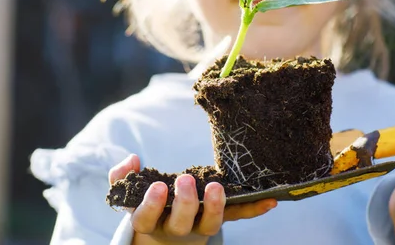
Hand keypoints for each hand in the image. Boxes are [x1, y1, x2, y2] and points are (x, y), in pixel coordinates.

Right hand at [109, 155, 276, 244]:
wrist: (167, 234)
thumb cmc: (149, 204)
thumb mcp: (130, 193)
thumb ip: (123, 177)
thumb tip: (131, 159)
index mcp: (150, 220)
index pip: (146, 218)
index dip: (151, 205)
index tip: (158, 185)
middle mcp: (175, 227)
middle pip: (180, 223)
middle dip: (185, 203)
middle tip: (186, 180)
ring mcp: (199, 226)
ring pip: (209, 225)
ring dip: (216, 207)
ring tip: (218, 187)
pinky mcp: (219, 221)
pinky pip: (238, 217)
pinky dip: (254, 210)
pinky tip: (271, 201)